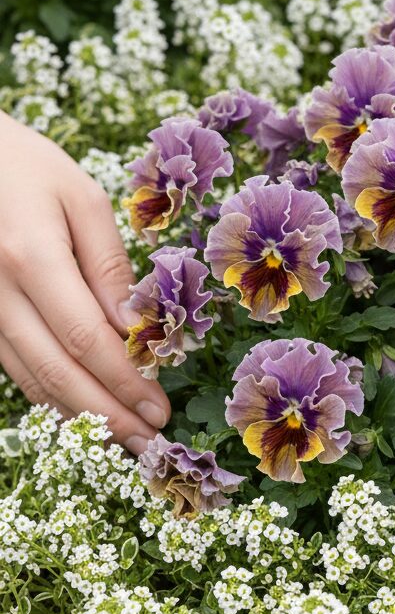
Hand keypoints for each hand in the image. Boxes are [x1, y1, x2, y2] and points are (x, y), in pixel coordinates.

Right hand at [0, 114, 169, 452]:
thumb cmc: (28, 167)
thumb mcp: (82, 200)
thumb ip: (109, 266)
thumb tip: (135, 328)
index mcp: (31, 258)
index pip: (86, 340)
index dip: (124, 383)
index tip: (160, 412)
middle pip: (56, 372)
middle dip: (108, 416)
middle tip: (150, 446)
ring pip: (29, 379)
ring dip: (79, 417)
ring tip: (124, 442)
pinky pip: (11, 367)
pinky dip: (48, 397)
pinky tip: (82, 413)